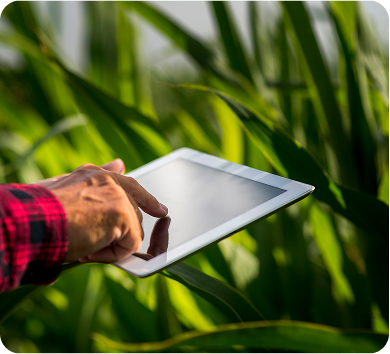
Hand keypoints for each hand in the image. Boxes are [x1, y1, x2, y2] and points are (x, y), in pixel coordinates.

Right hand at [35, 159, 167, 262]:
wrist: (28, 223)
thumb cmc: (40, 213)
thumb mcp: (66, 193)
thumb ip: (97, 179)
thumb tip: (119, 163)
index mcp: (96, 174)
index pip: (130, 185)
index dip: (147, 200)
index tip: (161, 211)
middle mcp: (110, 180)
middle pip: (132, 214)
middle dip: (117, 233)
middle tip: (85, 239)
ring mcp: (118, 196)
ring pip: (131, 231)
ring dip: (110, 244)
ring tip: (82, 241)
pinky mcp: (122, 214)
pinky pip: (130, 244)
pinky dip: (112, 254)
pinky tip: (89, 247)